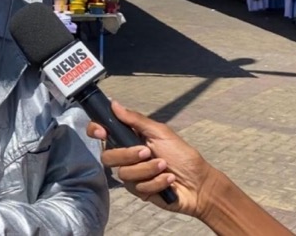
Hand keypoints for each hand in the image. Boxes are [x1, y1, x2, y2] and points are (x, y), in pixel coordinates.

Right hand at [86, 102, 218, 218]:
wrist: (199, 184)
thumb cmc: (182, 155)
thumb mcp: (161, 133)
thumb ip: (135, 120)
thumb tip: (114, 103)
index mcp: (129, 138)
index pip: (101, 132)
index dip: (96, 130)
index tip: (102, 132)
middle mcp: (126, 156)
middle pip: (108, 156)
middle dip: (128, 155)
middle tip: (148, 152)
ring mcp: (131, 175)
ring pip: (124, 173)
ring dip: (148, 170)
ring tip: (165, 166)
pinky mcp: (138, 191)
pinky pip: (138, 187)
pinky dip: (156, 182)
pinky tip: (169, 180)